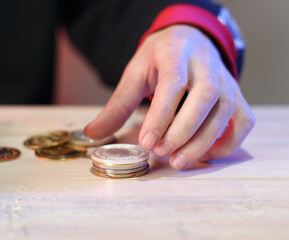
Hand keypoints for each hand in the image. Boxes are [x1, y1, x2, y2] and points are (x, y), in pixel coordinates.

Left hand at [84, 24, 254, 169]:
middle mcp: (206, 64)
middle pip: (204, 96)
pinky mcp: (236, 95)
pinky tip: (205, 154)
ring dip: (203, 141)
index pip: (173, 84)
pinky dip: (228, 141)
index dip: (160, 116)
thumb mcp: (134, 73)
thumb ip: (117, 104)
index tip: (146, 142)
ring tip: (178, 161)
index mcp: (176, 53)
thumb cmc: (159, 60)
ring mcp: (226, 79)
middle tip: (161, 153)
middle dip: (183, 130)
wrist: (187, 41)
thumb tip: (93, 133)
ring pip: (225, 110)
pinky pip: (243, 120)